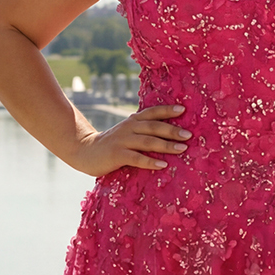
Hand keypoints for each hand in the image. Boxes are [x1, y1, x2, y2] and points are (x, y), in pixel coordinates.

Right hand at [74, 104, 190, 176]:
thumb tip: (169, 135)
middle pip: (154, 127)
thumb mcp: (127, 133)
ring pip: (148, 141)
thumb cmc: (113, 144)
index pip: (152, 112)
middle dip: (172, 130)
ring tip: (182, 149)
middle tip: (189, 135)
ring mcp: (122, 141)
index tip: (183, 110)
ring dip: (166, 145)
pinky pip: (136, 158)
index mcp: (133, 121)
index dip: (167, 110)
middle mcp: (129, 128)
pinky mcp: (117, 155)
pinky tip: (162, 164)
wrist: (85, 151)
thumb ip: (143, 131)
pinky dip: (150, 161)